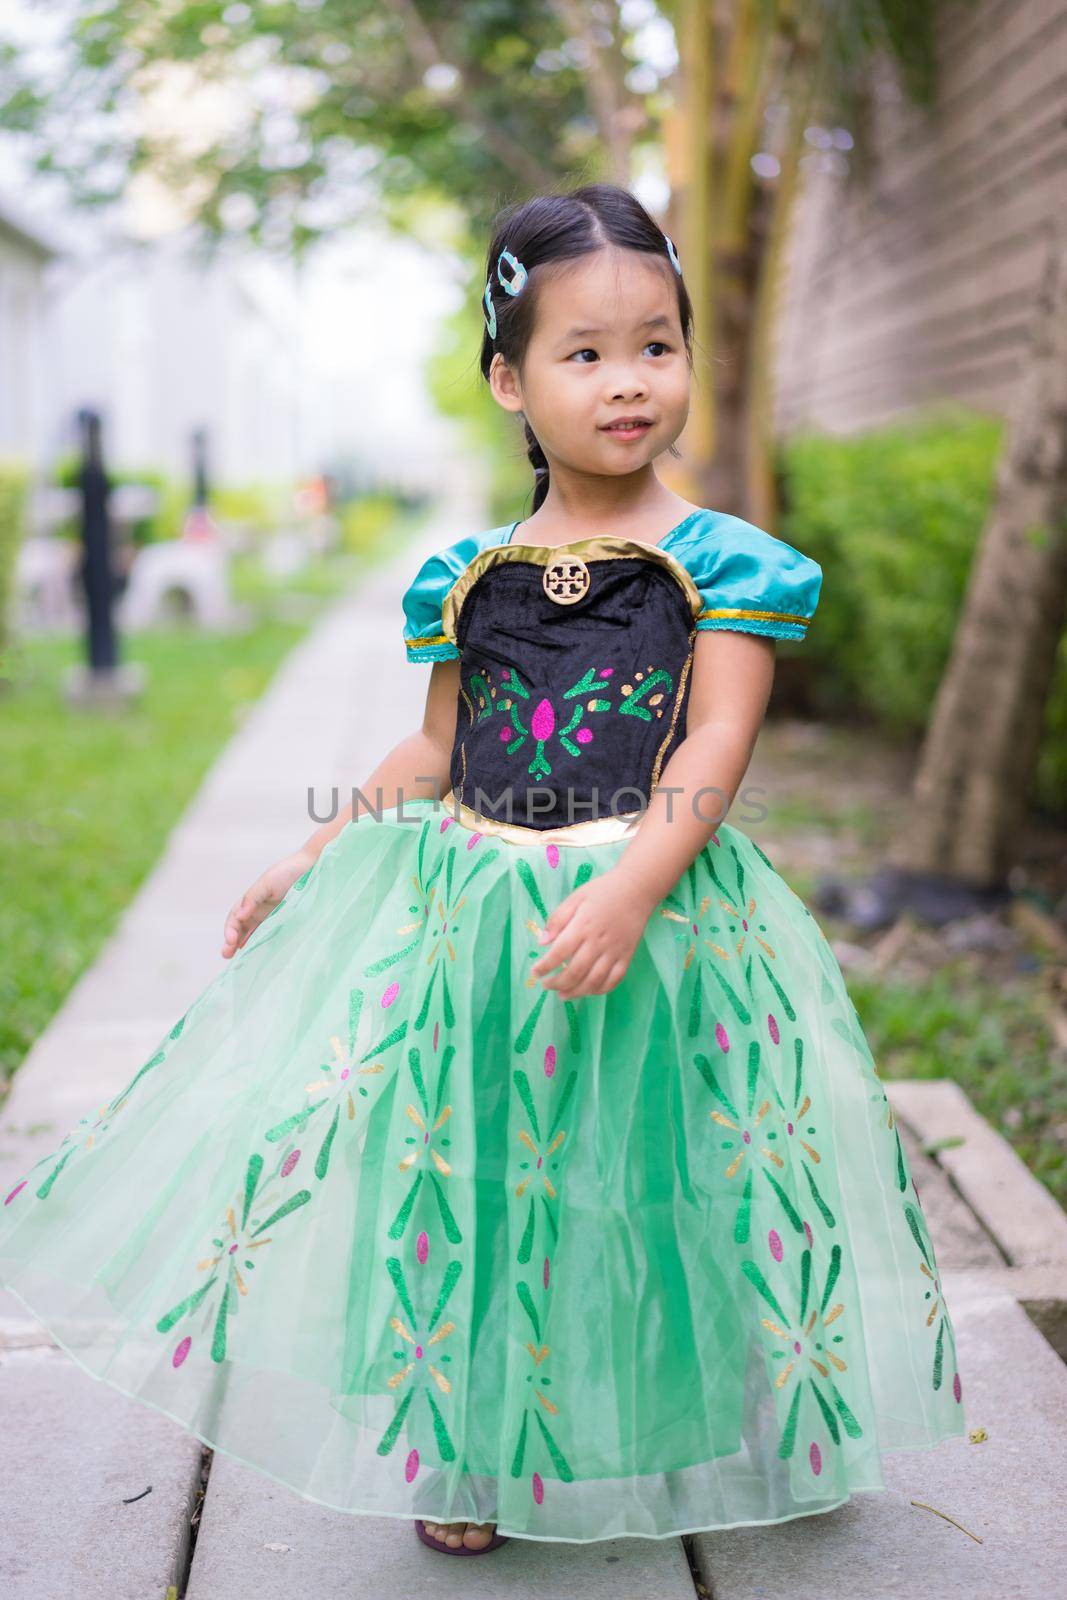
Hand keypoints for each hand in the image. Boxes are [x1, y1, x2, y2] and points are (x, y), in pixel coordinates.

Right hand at [221, 847, 315, 958]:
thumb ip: (252, 898)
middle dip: (232, 942)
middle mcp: (261, 912)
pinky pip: (273, 937)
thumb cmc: (289, 871)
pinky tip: (260, 954)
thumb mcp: (267, 882)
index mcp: (253, 902)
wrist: (313, 868)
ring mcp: (273, 919)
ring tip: (236, 958)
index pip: (236, 918)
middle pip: (242, 929)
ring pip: (255, 935)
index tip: (231, 940)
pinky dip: (264, 946)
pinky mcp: (287, 924)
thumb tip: (238, 915)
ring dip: (245, 946)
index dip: (230, 929)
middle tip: (226, 954)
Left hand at [529, 865, 657, 997]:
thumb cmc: (602, 891)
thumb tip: (542, 942)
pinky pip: (614, 980)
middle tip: (546, 986)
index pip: (559, 952)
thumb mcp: (576, 897)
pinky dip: (600, 990)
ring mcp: (615, 951)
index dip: (545, 966)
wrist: (637, 889)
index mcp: (583, 926)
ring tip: (563, 995)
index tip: (535, 973)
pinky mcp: (627, 956)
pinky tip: (588, 991)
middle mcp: (599, 942)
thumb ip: (557, 920)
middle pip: (576, 971)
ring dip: (576, 992)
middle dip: (557, 984)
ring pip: (594, 981)